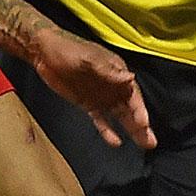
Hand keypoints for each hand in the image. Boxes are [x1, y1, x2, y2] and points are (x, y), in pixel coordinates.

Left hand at [29, 29, 155, 150]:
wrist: (44, 53)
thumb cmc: (68, 50)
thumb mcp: (89, 58)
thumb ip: (109, 70)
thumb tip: (130, 78)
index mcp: (117, 71)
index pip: (133, 93)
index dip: (139, 109)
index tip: (144, 123)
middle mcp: (113, 85)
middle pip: (131, 108)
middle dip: (141, 125)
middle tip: (151, 142)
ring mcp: (101, 96)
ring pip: (120, 116)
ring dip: (131, 130)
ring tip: (144, 145)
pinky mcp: (88, 104)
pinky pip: (101, 120)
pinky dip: (108, 131)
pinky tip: (116, 142)